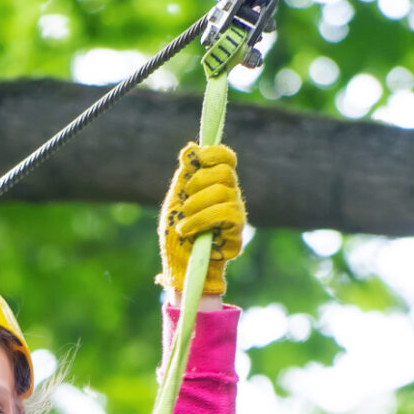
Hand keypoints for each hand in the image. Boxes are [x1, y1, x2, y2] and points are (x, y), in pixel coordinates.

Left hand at [159, 142, 246, 298]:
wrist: (178, 266)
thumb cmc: (176, 234)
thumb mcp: (176, 199)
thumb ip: (185, 175)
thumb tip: (191, 148)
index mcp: (216, 184)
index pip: (226, 158)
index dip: (214, 153)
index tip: (197, 160)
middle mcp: (230, 195)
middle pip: (225, 172)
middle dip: (199, 183)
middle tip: (184, 202)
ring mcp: (236, 213)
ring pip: (224, 192)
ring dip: (196, 206)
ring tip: (183, 223)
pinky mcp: (237, 231)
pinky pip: (226, 213)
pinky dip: (202, 219)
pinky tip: (188, 230)